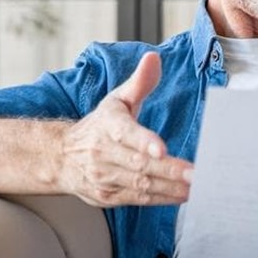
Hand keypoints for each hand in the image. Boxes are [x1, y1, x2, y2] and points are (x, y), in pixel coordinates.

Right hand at [58, 52, 192, 206]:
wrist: (61, 157)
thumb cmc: (99, 125)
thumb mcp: (117, 99)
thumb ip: (140, 82)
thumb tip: (154, 58)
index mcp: (108, 125)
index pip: (126, 133)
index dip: (144, 141)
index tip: (161, 148)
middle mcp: (103, 152)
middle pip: (139, 163)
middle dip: (169, 170)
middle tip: (196, 173)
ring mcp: (104, 176)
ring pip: (140, 184)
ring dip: (169, 188)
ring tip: (195, 186)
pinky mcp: (107, 196)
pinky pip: (137, 199)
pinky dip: (160, 199)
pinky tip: (182, 195)